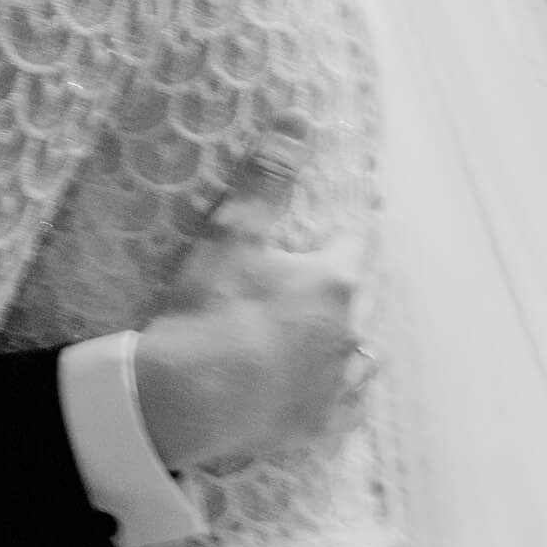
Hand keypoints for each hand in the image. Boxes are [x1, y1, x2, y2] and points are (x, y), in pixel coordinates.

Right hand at [133, 122, 368, 471]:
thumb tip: (296, 119)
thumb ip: (267, 178)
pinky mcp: (317, 427)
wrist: (182, 403)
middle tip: (325, 277)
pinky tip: (338, 393)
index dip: (347, 228)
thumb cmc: (207, 314)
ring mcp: (337, 386)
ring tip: (336, 333)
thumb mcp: (232, 234)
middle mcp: (350, 335)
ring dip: (352, 340)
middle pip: (361, 300)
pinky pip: (349, 409)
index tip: (344, 223)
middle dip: (347, 286)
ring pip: (364, 356)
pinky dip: (347, 396)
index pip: (356, 242)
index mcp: (335, 284)